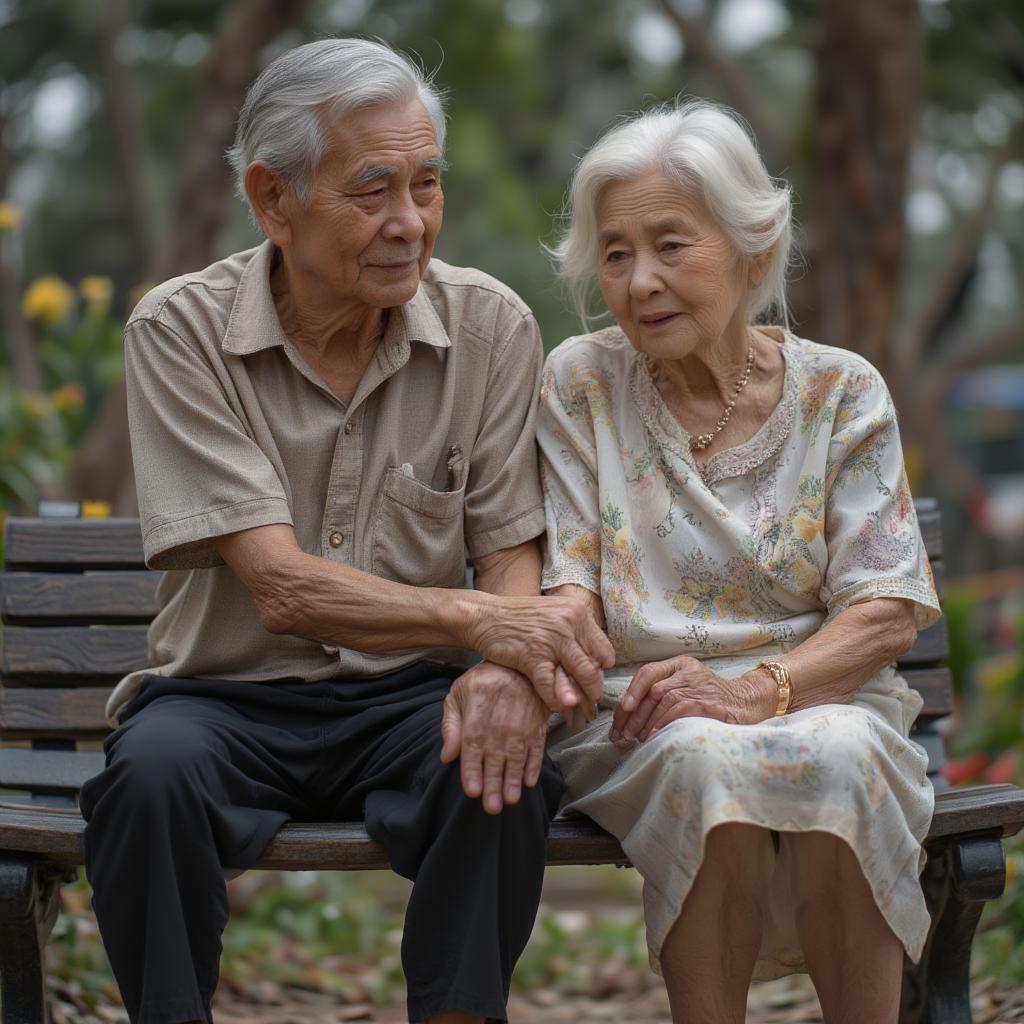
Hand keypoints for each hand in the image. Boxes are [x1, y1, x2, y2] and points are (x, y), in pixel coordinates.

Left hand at [440, 662, 548, 813]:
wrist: (517, 666)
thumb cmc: (482, 682)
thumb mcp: (458, 695)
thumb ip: (451, 725)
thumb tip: (447, 756)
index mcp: (477, 713)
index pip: (473, 746)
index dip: (473, 770)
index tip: (472, 791)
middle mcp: (500, 722)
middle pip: (496, 757)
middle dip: (494, 784)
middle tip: (491, 807)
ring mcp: (521, 725)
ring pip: (517, 758)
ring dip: (513, 781)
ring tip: (510, 800)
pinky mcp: (537, 727)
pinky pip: (537, 750)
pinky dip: (534, 767)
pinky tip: (529, 782)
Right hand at [466, 595, 614, 722]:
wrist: (485, 616)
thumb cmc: (519, 618)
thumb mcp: (554, 614)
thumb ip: (574, 633)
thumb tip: (596, 662)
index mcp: (577, 612)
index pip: (604, 649)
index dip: (600, 668)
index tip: (594, 679)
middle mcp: (568, 623)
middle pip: (595, 665)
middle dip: (595, 690)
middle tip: (592, 704)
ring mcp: (552, 639)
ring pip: (582, 675)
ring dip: (582, 698)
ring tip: (580, 710)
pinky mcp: (532, 655)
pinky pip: (551, 685)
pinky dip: (555, 700)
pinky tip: (555, 707)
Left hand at [611, 656, 770, 740]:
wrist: (747, 703)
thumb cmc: (710, 700)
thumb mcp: (686, 688)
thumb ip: (661, 694)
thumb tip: (628, 713)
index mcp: (680, 664)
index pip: (648, 672)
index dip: (632, 691)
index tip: (622, 710)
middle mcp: (689, 671)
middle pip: (653, 689)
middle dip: (635, 714)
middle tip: (623, 733)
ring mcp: (700, 685)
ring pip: (664, 699)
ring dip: (647, 721)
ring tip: (636, 737)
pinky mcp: (710, 702)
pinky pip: (680, 710)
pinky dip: (664, 723)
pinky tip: (655, 735)